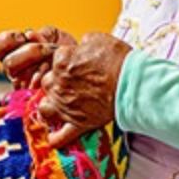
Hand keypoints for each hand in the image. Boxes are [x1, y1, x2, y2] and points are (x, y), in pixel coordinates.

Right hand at [0, 26, 75, 88]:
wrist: (78, 70)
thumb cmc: (63, 52)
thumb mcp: (54, 37)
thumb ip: (42, 34)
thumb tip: (29, 35)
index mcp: (14, 53)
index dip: (6, 40)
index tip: (22, 37)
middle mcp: (14, 71)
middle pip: (8, 64)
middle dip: (30, 53)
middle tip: (46, 49)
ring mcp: (23, 86)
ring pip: (20, 78)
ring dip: (38, 68)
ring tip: (51, 64)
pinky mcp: (32, 100)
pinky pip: (32, 92)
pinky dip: (44, 82)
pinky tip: (51, 77)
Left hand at [38, 32, 132, 148]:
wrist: (132, 84)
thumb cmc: (118, 61)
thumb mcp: (98, 39)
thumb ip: (83, 44)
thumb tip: (81, 47)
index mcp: (62, 61)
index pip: (55, 59)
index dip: (66, 61)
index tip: (76, 63)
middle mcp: (59, 84)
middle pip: (46, 83)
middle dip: (55, 82)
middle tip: (69, 82)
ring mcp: (66, 105)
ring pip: (45, 108)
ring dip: (49, 105)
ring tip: (58, 104)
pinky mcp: (78, 122)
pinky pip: (61, 135)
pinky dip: (56, 138)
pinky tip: (52, 138)